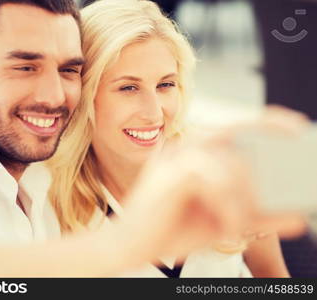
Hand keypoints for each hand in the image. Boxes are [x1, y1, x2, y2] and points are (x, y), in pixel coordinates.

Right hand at [113, 105, 308, 266]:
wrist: (131, 244)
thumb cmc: (172, 229)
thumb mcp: (223, 222)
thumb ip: (257, 216)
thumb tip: (297, 215)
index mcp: (196, 152)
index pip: (236, 127)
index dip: (266, 122)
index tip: (295, 128)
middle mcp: (185, 147)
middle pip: (235, 134)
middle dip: (264, 154)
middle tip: (283, 180)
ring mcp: (175, 158)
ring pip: (228, 162)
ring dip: (242, 198)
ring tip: (236, 226)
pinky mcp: (168, 174)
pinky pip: (212, 180)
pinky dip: (226, 206)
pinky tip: (224, 227)